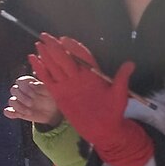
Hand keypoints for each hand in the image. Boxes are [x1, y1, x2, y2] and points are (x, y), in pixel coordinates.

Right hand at [4, 75, 61, 126]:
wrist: (52, 113)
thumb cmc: (52, 100)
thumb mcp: (51, 93)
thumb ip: (42, 87)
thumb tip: (33, 84)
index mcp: (29, 84)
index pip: (20, 81)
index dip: (25, 86)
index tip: (34, 93)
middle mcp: (22, 91)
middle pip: (14, 90)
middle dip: (22, 97)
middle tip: (32, 103)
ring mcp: (19, 101)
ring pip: (11, 101)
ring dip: (19, 106)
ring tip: (30, 112)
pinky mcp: (17, 111)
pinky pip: (8, 111)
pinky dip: (10, 113)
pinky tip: (17, 114)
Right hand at [29, 34, 151, 165]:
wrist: (103, 129)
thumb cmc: (114, 112)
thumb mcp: (119, 95)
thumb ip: (121, 79)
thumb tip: (130, 64)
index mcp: (92, 75)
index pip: (82, 56)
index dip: (74, 47)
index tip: (65, 40)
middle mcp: (79, 77)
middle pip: (66, 58)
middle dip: (56, 47)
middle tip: (46, 36)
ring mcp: (68, 85)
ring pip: (55, 67)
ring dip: (47, 55)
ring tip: (39, 44)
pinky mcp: (59, 94)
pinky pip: (48, 79)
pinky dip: (40, 69)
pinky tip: (33, 59)